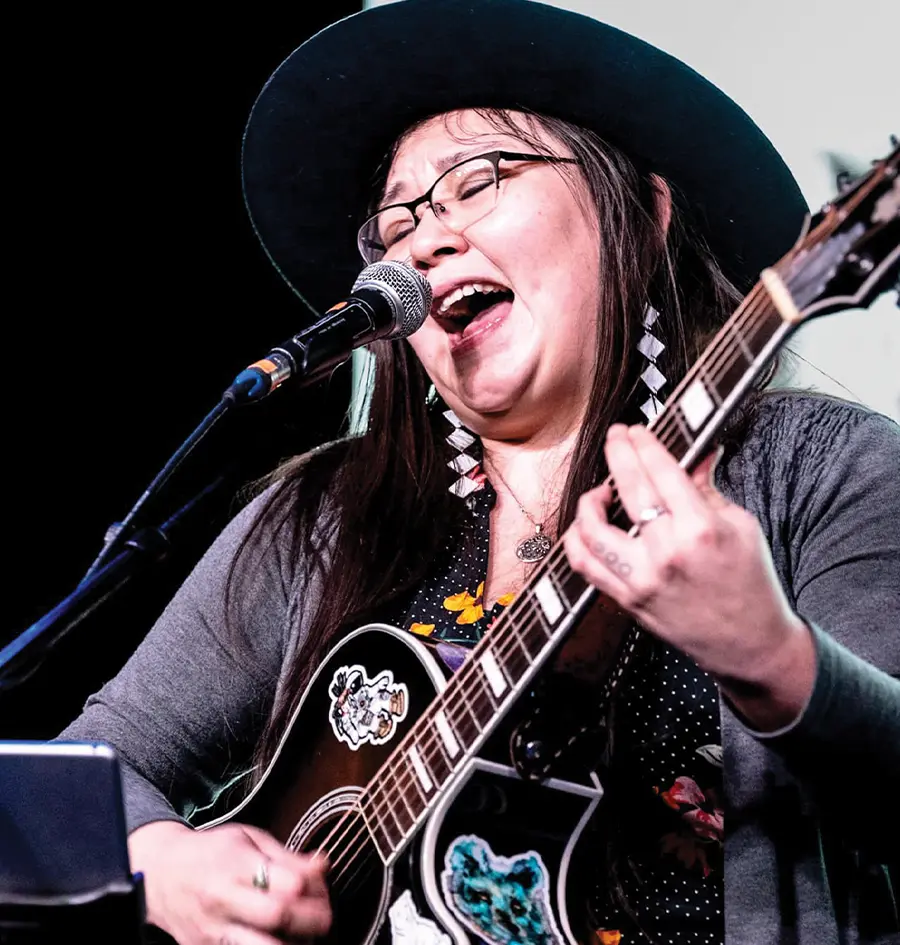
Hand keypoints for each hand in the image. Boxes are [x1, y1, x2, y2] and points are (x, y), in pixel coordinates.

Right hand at [129, 820, 330, 944]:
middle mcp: (223, 899)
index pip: (287, 881)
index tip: (322, 885)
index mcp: (235, 864)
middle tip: (324, 918)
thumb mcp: (248, 839)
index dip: (314, 886)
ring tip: (305, 937)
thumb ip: (287, 856)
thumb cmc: (210, 853)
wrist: (161, 874)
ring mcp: (213, 931)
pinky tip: (280, 941)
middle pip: (277, 916)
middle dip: (310, 920)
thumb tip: (322, 866)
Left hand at [564, 424, 814, 728]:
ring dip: (589, 500)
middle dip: (618, 453)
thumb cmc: (751, 585)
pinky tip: (587, 525)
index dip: (643, 444)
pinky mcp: (627, 599)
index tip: (636, 430)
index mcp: (701, 529)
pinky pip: (585, 564)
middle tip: (616, 438)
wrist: (750, 645)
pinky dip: (578, 539)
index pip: (661, 471)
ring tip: (601, 490)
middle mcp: (666, 553)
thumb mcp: (742, 527)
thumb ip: (708, 488)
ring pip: (592, 529)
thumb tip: (695, 452)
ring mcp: (641, 578)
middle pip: (628, 488)